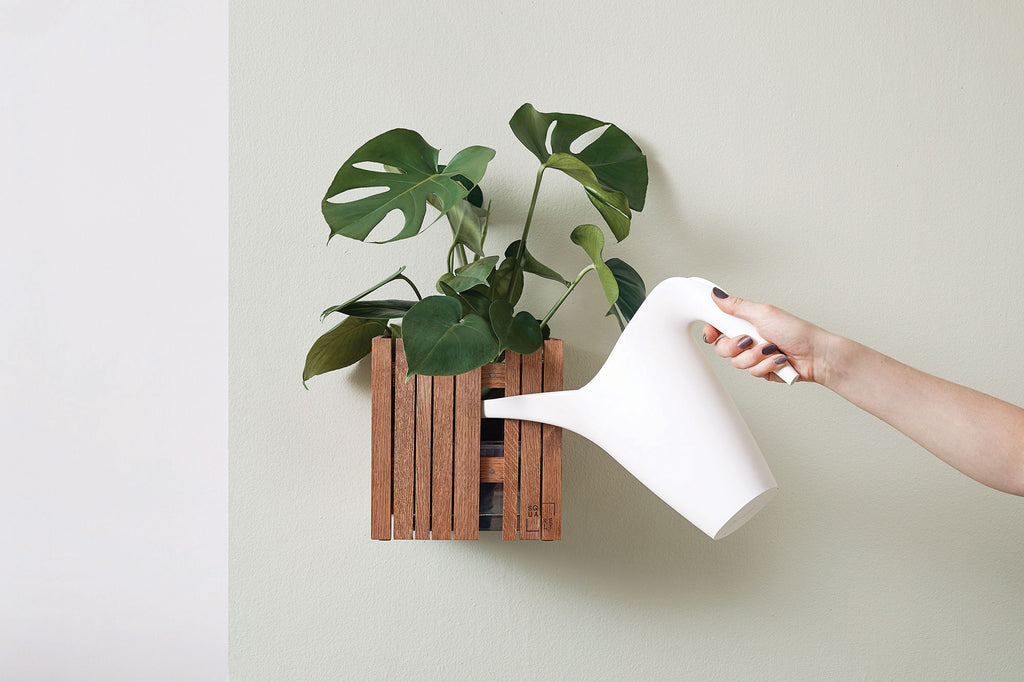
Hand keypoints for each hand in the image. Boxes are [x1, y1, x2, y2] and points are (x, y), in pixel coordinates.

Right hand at [702, 288, 833, 383]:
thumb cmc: (796, 331)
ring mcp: (755, 356)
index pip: (719, 326)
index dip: (711, 331)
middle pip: (723, 348)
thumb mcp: (763, 314)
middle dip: (736, 346)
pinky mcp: (762, 370)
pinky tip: (779, 360)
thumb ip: (737, 306)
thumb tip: (717, 294)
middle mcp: (749, 339)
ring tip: (772, 349)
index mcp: (747, 321)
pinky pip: (752, 372)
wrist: (815, 355)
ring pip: (737, 362)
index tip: (711, 335)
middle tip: (749, 340)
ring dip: (756, 356)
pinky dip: (767, 366)